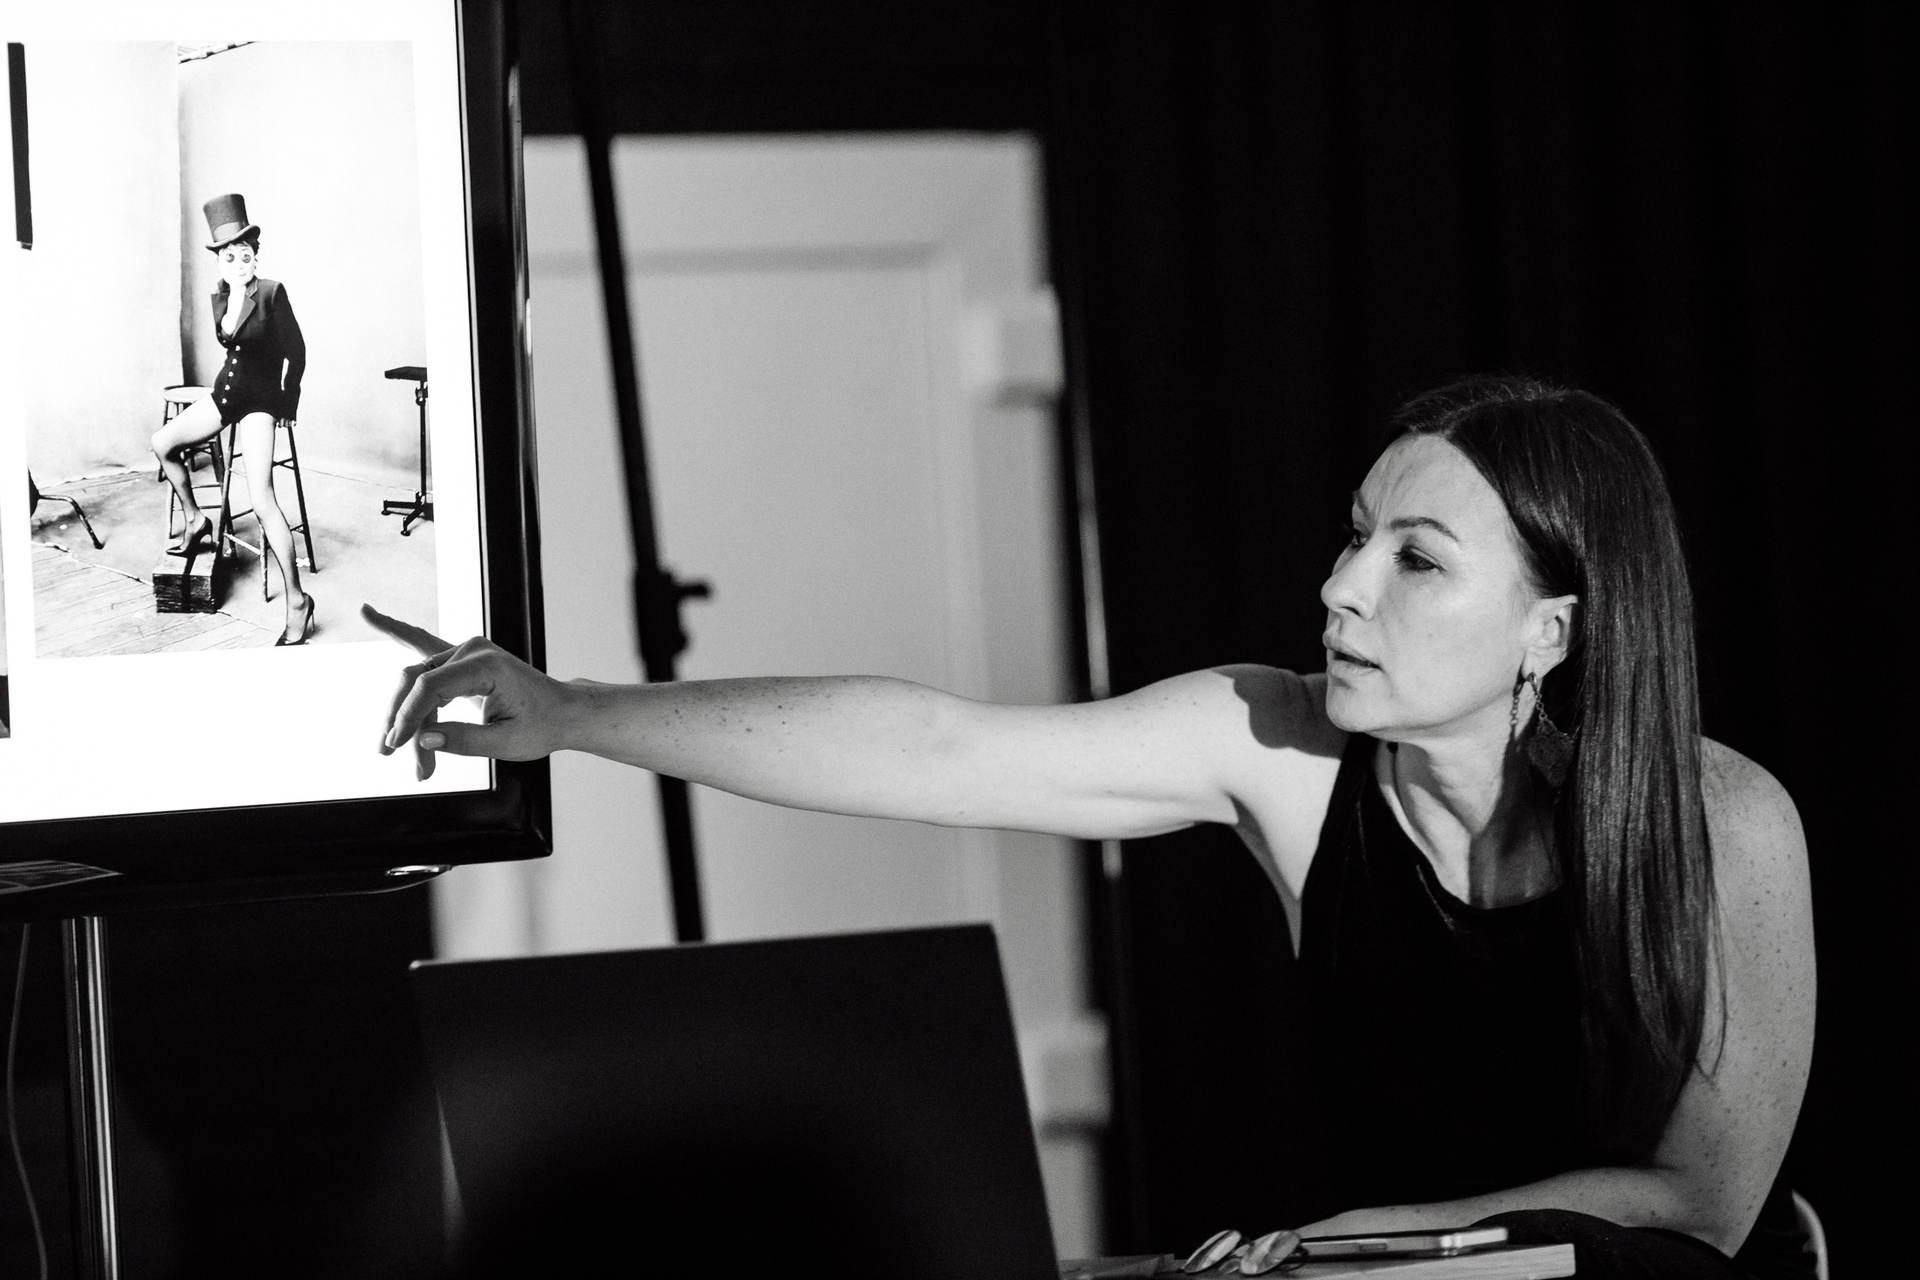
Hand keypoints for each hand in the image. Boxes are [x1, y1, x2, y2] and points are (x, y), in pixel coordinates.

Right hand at [363, 605, 572, 779]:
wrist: (562, 711)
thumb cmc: (541, 725)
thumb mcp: (507, 743)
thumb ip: (464, 740)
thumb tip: (424, 740)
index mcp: (487, 665)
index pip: (430, 686)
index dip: (408, 716)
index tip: (396, 745)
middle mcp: (473, 650)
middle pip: (417, 682)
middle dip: (405, 723)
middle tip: (405, 763)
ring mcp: (466, 651)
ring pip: (417, 680)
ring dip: (407, 717)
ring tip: (411, 761)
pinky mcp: (462, 658)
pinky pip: (422, 646)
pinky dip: (398, 633)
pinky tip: (368, 613)